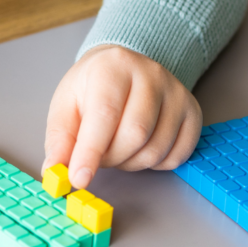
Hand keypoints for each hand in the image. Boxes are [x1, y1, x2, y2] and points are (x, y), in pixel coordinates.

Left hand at [42, 45, 201, 188]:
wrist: (122, 68)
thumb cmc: (92, 88)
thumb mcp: (66, 105)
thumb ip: (60, 139)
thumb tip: (55, 172)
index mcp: (113, 67)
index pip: (105, 114)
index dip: (90, 152)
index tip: (78, 178)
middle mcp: (151, 75)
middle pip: (135, 134)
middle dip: (110, 159)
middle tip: (97, 157)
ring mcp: (176, 92)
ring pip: (156, 149)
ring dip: (130, 164)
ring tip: (116, 148)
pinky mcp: (192, 111)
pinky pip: (177, 155)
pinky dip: (155, 164)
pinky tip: (140, 149)